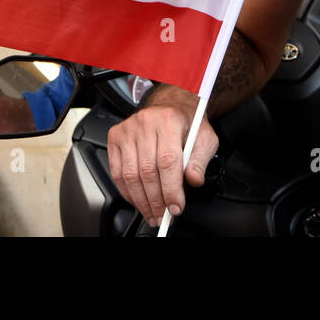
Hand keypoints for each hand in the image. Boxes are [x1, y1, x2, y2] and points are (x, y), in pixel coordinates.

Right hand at [106, 84, 218, 226]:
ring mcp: (127, 130)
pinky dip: (128, 192)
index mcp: (169, 120)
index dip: (171, 189)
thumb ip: (200, 160)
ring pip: (130, 175)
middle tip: (165, 215)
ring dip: (141, 201)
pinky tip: (139, 200)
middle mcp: (145, 123)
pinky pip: (117, 172)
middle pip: (147, 171)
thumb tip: (193, 180)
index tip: (176, 207)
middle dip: (156, 200)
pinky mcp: (115, 137)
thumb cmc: (187, 121)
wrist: (171, 104)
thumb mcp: (204, 137)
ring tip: (152, 213)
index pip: (167, 161)